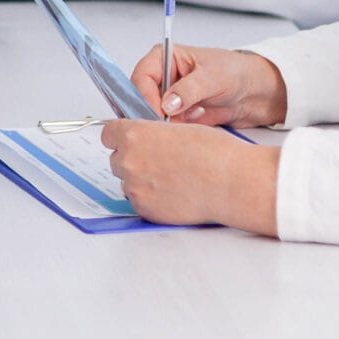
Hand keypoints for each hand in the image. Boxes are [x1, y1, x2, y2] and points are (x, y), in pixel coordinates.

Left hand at [97, 119, 279, 233]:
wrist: (231, 183)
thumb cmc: (214, 154)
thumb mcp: (178, 129)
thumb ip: (152, 134)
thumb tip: (145, 138)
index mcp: (134, 135)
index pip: (108, 134)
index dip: (119, 137)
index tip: (127, 141)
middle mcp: (129, 161)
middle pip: (117, 159)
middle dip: (133, 159)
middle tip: (158, 162)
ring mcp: (135, 187)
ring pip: (128, 182)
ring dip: (141, 180)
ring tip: (170, 179)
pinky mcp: (145, 210)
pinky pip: (139, 202)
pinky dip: (151, 199)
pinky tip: (173, 193)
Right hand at [127, 44, 288, 127]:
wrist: (258, 93)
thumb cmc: (237, 73)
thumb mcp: (213, 77)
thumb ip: (188, 90)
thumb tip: (167, 103)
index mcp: (165, 58)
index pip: (142, 77)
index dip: (145, 96)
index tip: (156, 114)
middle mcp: (164, 78)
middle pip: (142, 98)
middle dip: (152, 113)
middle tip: (165, 127)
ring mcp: (171, 99)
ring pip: (153, 116)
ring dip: (166, 125)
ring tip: (187, 126)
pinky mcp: (179, 117)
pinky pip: (168, 128)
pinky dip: (177, 133)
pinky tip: (193, 129)